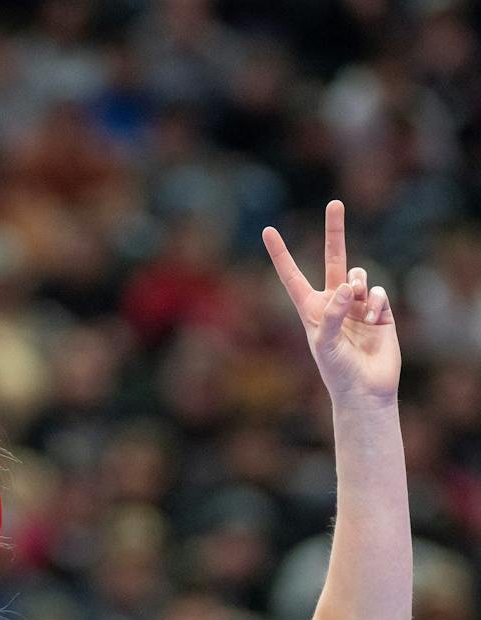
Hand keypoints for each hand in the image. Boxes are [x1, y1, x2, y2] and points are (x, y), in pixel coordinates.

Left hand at [264, 200, 399, 403]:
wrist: (366, 388)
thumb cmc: (337, 370)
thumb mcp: (326, 344)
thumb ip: (334, 314)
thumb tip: (347, 287)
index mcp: (310, 309)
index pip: (292, 276)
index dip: (281, 254)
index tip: (268, 230)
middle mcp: (333, 301)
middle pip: (334, 258)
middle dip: (335, 231)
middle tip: (335, 203)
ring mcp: (357, 303)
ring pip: (358, 274)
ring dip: (357, 285)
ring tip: (358, 306)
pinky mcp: (380, 310)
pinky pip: (377, 291)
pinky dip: (375, 302)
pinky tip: (373, 318)